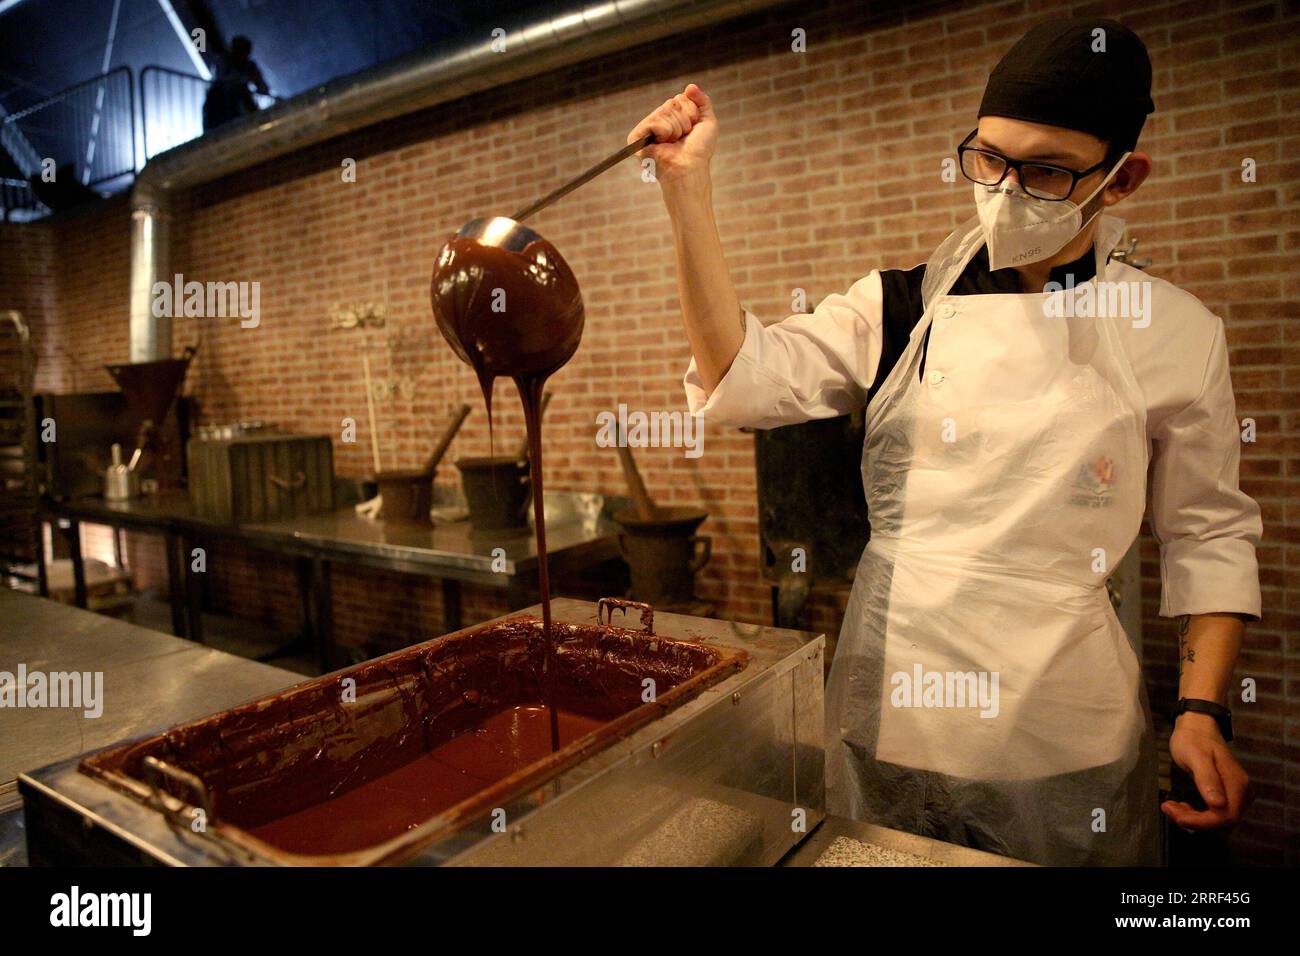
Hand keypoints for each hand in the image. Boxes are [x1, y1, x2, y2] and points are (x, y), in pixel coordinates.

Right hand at [626, 83, 717, 184]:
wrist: (690, 168)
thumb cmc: (699, 151)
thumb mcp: (707, 122)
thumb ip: (702, 101)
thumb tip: (690, 86)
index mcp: (672, 118)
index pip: (680, 98)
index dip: (691, 112)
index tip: (692, 130)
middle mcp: (658, 121)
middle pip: (672, 102)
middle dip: (684, 120)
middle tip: (682, 138)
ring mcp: (647, 128)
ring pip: (664, 110)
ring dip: (676, 128)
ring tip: (674, 142)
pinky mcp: (637, 136)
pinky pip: (654, 121)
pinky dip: (664, 132)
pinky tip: (663, 143)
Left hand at [1161, 712, 1252, 829]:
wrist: (1198, 724)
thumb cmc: (1194, 738)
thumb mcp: (1196, 757)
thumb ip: (1207, 779)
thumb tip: (1218, 805)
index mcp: (1236, 784)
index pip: (1225, 816)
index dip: (1201, 821)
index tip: (1176, 814)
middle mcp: (1242, 791)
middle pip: (1223, 820)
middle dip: (1195, 820)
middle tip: (1169, 808)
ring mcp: (1237, 792)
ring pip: (1219, 818)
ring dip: (1195, 818)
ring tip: (1173, 806)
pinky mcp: (1228, 792)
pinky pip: (1217, 811)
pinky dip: (1199, 813)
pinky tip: (1184, 805)